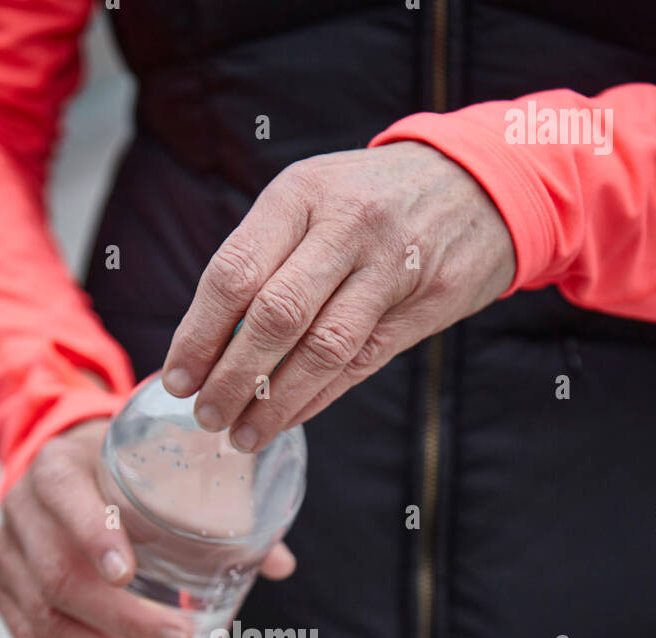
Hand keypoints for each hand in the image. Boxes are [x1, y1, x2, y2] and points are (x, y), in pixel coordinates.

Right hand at [0, 419, 295, 637]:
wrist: (62, 466)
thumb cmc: (122, 471)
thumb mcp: (160, 470)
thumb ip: (221, 509)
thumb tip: (281, 565)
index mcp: (58, 467)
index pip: (67, 499)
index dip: (94, 537)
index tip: (129, 573)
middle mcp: (20, 508)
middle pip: (59, 578)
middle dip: (123, 620)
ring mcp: (3, 552)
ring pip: (45, 619)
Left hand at [162, 142, 515, 449]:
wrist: (478, 184)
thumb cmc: (368, 201)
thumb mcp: (312, 201)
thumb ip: (264, 259)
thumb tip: (204, 343)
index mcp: (301, 195)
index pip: (235, 273)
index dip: (199, 334)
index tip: (177, 379)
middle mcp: (346, 226)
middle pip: (275, 316)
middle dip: (232, 377)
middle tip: (205, 416)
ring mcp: (390, 267)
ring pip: (321, 349)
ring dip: (274, 402)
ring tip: (241, 434)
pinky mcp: (423, 306)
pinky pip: (359, 364)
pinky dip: (316, 399)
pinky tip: (286, 420)